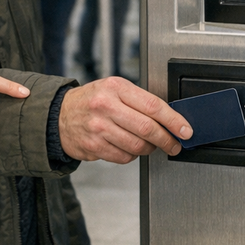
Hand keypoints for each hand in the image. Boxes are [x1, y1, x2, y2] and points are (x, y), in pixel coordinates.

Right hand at [57, 77, 191, 162]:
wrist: (59, 115)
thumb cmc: (92, 100)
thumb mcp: (114, 89)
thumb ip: (139, 100)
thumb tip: (169, 118)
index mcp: (115, 87)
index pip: (153, 105)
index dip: (174, 120)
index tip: (185, 130)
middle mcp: (106, 106)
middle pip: (147, 128)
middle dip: (166, 139)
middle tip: (174, 144)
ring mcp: (98, 127)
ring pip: (137, 145)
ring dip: (149, 148)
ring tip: (149, 145)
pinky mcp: (93, 146)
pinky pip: (124, 157)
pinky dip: (132, 155)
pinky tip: (128, 147)